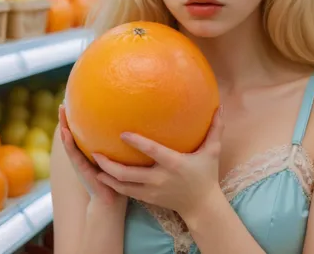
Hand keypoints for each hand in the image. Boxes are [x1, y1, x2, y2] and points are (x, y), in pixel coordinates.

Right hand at [58, 105, 124, 206]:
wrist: (111, 201)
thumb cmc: (120, 178)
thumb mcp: (120, 156)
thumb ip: (122, 144)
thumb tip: (139, 122)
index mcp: (92, 151)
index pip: (83, 132)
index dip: (78, 119)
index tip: (75, 103)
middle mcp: (84, 155)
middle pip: (73, 134)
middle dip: (67, 120)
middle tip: (62, 103)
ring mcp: (81, 162)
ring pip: (69, 142)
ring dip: (64, 128)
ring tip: (61, 113)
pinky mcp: (82, 169)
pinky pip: (74, 154)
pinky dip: (68, 143)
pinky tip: (65, 133)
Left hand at [94, 106, 223, 219]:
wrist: (201, 206)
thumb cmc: (206, 175)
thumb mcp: (213, 151)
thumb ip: (215, 129)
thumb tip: (220, 106)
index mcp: (173, 164)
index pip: (152, 152)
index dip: (137, 143)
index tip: (122, 133)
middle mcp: (160, 178)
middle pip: (129, 174)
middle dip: (110, 164)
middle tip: (95, 152)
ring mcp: (152, 191)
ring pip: (123, 186)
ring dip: (107, 175)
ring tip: (93, 163)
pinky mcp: (148, 199)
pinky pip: (127, 192)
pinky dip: (113, 185)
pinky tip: (102, 176)